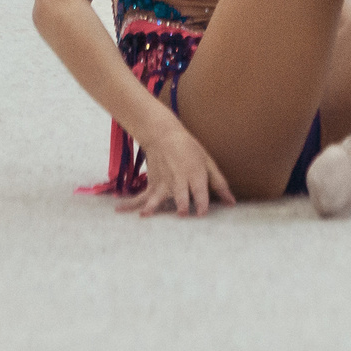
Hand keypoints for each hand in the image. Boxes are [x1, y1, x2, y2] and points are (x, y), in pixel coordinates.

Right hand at [116, 122, 235, 216]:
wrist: (163, 135)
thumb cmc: (190, 150)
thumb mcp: (208, 162)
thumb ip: (219, 183)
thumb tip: (232, 203)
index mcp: (195, 174)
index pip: (199, 191)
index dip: (201, 203)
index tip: (201, 214)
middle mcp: (178, 180)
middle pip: (180, 194)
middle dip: (180, 204)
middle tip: (181, 214)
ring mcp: (163, 183)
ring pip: (158, 197)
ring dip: (152, 206)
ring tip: (146, 214)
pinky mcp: (152, 185)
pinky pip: (140, 197)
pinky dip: (129, 204)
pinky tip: (119, 210)